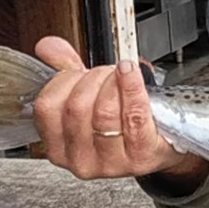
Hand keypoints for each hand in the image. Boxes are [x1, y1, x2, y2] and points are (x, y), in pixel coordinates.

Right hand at [32, 36, 201, 180]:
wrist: (161, 145)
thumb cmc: (123, 124)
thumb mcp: (90, 97)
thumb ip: (67, 70)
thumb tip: (48, 46)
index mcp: (59, 148)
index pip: (47, 107)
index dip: (64, 80)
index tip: (80, 72)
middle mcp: (80, 160)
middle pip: (77, 107)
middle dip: (93, 78)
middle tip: (107, 72)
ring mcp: (111, 162)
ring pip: (104, 111)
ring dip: (113, 82)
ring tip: (121, 75)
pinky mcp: (141, 155)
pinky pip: (134, 115)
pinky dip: (132, 87)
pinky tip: (130, 72)